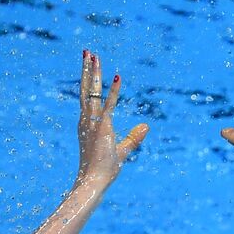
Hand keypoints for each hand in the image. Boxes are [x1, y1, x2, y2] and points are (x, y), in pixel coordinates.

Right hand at [75, 50, 146, 186]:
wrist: (94, 181)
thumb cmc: (104, 169)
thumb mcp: (123, 150)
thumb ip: (134, 137)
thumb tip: (147, 126)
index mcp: (88, 123)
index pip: (88, 97)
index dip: (89, 81)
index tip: (91, 66)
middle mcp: (87, 119)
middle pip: (86, 89)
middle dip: (87, 70)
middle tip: (87, 52)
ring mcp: (92, 122)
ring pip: (91, 92)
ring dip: (93, 72)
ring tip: (92, 54)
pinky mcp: (102, 127)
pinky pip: (108, 105)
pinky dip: (113, 91)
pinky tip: (117, 76)